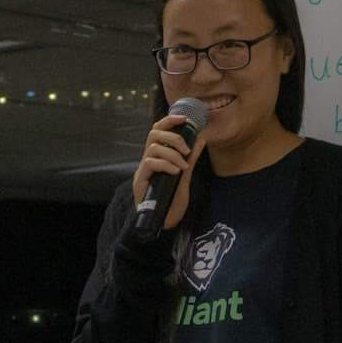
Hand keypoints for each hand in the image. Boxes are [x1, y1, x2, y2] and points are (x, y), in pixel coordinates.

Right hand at [132, 112, 207, 231]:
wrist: (164, 224)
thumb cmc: (172, 202)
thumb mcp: (185, 176)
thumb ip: (191, 158)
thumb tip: (201, 138)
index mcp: (157, 156)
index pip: (158, 130)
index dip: (170, 120)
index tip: (185, 118)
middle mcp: (148, 160)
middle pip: (153, 133)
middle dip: (173, 136)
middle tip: (186, 149)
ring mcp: (143, 170)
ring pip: (153, 147)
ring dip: (172, 154)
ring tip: (183, 166)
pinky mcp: (140, 181)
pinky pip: (150, 162)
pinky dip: (165, 164)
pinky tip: (176, 172)